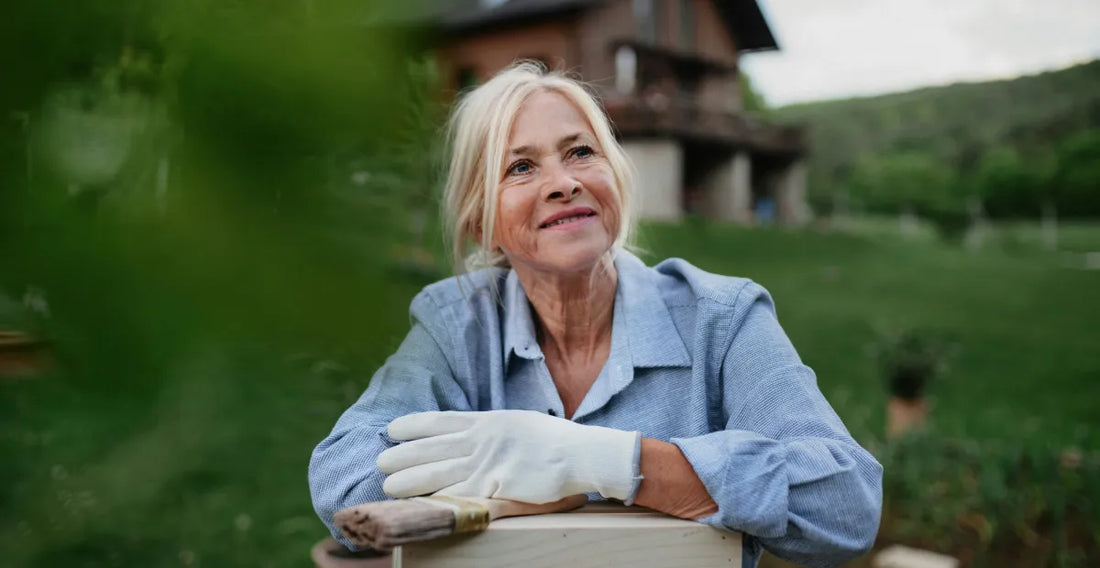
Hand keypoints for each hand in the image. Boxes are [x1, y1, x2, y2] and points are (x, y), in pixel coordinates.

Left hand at [376, 410, 639, 503]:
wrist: (582, 454)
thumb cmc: (555, 442)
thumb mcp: (518, 424)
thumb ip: (493, 431)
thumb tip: (472, 436)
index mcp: (488, 422)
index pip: (441, 421)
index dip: (413, 426)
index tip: (392, 429)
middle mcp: (482, 440)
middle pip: (432, 449)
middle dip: (403, 456)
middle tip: (381, 462)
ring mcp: (489, 464)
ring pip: (439, 474)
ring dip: (410, 480)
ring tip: (388, 486)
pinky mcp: (497, 487)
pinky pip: (461, 497)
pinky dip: (438, 501)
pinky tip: (420, 505)